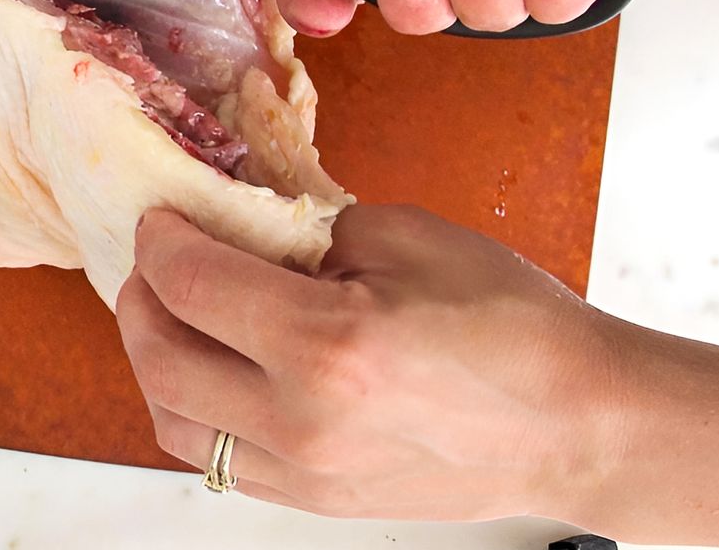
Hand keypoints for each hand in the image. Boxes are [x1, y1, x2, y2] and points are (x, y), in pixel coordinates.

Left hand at [118, 206, 718, 546]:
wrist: (578, 425)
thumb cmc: (513, 328)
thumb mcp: (402, 237)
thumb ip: (305, 230)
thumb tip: (243, 227)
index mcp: (325, 344)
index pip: (190, 282)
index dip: (161, 238)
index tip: (162, 217)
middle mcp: (302, 421)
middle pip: (160, 358)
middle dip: (140, 296)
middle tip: (153, 260)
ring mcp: (306, 473)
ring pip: (173, 422)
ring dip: (153, 359)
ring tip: (170, 313)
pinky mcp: (316, 501)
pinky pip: (217, 460)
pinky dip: (194, 409)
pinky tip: (212, 367)